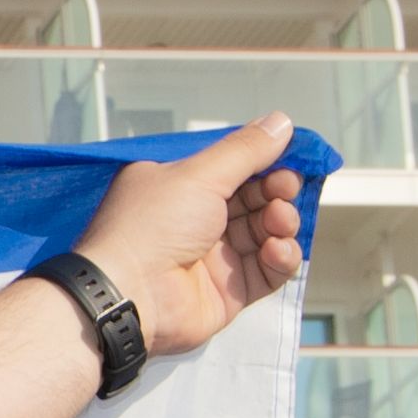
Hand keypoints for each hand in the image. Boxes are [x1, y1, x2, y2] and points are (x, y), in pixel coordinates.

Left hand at [63, 111, 306, 358]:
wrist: (128, 295)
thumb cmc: (150, 229)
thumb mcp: (199, 175)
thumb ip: (244, 150)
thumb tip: (280, 122)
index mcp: (176, 187)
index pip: (231, 168)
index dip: (263, 162)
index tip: (288, 156)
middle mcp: (193, 220)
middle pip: (254, 199)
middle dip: (276, 191)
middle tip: (283, 188)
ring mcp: (212, 257)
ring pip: (266, 232)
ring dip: (282, 222)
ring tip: (279, 220)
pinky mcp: (228, 290)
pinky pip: (269, 270)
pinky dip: (281, 258)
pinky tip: (277, 249)